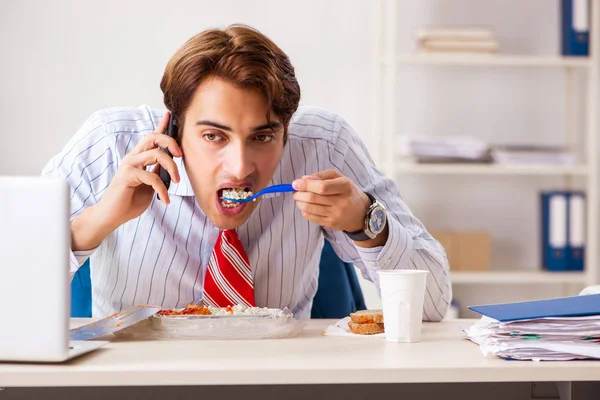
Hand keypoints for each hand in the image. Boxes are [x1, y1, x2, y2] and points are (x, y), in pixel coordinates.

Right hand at [71, 112, 181, 249]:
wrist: (112, 216)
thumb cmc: (130, 201)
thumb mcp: (149, 185)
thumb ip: (158, 173)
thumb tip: (171, 167)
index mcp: (139, 158)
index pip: (151, 137)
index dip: (161, 125)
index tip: (170, 115)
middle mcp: (133, 157)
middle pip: (154, 138)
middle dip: (171, 142)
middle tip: (180, 155)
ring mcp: (129, 165)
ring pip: (156, 154)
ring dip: (171, 167)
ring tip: (176, 182)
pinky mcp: (127, 176)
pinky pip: (152, 176)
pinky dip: (162, 189)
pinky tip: (165, 200)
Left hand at [292, 170, 369, 231]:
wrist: (361, 213)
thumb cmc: (348, 192)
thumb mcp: (340, 178)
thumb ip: (322, 176)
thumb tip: (303, 179)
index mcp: (345, 187)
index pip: (322, 187)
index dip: (306, 185)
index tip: (295, 183)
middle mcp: (342, 202)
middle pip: (313, 198)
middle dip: (299, 194)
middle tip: (295, 191)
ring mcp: (336, 215)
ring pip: (309, 208)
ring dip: (299, 202)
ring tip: (299, 198)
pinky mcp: (331, 224)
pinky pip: (311, 217)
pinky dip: (304, 210)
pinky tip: (306, 206)